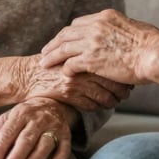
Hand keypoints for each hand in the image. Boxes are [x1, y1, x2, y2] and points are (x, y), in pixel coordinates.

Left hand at [0, 97, 73, 158]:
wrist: (52, 101)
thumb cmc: (25, 115)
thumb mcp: (9, 118)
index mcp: (20, 113)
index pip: (8, 132)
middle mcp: (37, 118)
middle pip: (26, 138)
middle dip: (17, 156)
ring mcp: (53, 125)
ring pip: (45, 142)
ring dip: (37, 157)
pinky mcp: (65, 132)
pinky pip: (65, 145)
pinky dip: (61, 156)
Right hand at [18, 55, 132, 109]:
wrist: (28, 75)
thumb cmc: (51, 64)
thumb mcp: (71, 52)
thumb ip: (88, 53)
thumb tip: (113, 57)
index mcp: (85, 51)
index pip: (112, 63)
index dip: (123, 73)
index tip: (129, 78)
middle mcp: (82, 65)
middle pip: (111, 80)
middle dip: (122, 89)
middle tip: (128, 92)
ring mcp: (76, 80)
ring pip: (103, 95)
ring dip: (112, 100)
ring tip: (116, 101)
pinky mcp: (68, 94)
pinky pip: (91, 105)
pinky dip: (99, 106)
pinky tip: (101, 105)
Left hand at [40, 9, 158, 83]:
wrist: (154, 54)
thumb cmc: (152, 44)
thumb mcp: (135, 27)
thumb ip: (121, 29)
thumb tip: (125, 32)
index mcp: (105, 16)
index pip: (78, 23)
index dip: (68, 33)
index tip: (62, 41)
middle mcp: (95, 26)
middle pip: (67, 33)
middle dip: (54, 43)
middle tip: (45, 51)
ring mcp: (92, 42)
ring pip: (63, 48)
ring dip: (52, 56)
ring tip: (43, 64)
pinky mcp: (92, 59)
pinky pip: (71, 64)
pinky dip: (65, 69)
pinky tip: (63, 75)